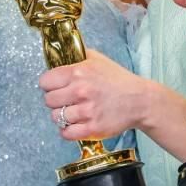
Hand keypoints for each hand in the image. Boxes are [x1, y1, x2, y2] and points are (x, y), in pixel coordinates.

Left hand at [38, 49, 152, 141]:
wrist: (140, 100)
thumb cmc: (119, 80)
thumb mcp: (98, 59)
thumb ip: (77, 55)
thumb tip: (60, 53)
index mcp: (78, 72)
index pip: (45, 81)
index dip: (49, 85)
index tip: (55, 87)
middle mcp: (80, 91)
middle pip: (48, 100)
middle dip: (55, 100)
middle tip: (66, 100)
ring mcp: (86, 111)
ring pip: (56, 117)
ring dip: (62, 116)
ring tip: (73, 112)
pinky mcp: (92, 128)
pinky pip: (66, 133)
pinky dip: (67, 130)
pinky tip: (74, 124)